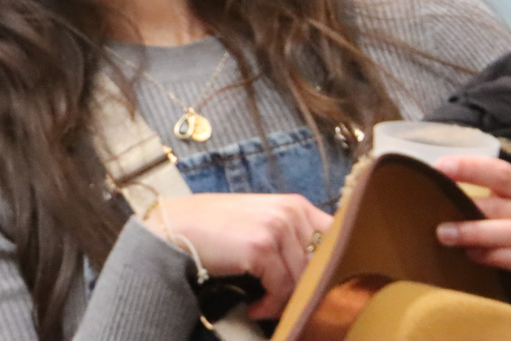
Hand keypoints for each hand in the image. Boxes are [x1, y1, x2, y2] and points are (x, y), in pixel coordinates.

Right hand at [152, 193, 334, 319]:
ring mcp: (276, 228)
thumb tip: (317, 269)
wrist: (174, 227)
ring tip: (265, 306)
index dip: (331, 266)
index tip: (319, 286)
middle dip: (306, 289)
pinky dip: (270, 305)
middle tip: (289, 304)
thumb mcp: (258, 220)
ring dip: (285, 300)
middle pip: (321, 264)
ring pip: (302, 280)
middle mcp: (289, 212)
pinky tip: (255, 307)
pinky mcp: (261, 247)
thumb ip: (289, 235)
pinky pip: (281, 289)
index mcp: (294, 204)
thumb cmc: (213, 227)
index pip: (336, 238)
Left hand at [433, 155, 510, 318]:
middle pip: (503, 201)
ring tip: (444, 234)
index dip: (470, 167)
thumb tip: (415, 182)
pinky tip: (471, 256)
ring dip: (476, 232)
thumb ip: (459, 194)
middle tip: (431, 208)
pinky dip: (493, 256)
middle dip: (467, 203)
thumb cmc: (491, 232)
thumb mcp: (479, 208)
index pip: (499, 171)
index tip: (439, 167)